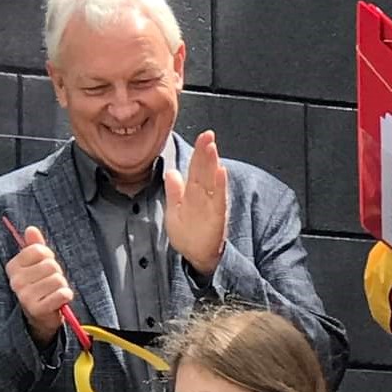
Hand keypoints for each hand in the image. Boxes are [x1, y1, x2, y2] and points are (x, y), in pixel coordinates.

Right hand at [5, 225, 72, 347]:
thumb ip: (34, 246)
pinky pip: (62, 294)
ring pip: (57, 279)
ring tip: (54, 292)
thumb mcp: (36, 265)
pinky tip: (59, 300)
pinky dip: (66, 296)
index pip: (38, 250)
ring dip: (62, 286)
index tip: (45, 267)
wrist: (41, 316)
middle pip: (50, 265)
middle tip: (51, 283)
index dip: (48, 257)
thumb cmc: (40, 287)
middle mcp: (15, 281)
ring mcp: (25, 296)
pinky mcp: (37, 309)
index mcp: (13, 267)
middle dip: (57, 273)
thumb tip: (31, 229)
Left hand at [164, 129, 228, 274]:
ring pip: (211, 181)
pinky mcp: (216, 217)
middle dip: (206, 152)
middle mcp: (203, 197)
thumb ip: (174, 192)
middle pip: (204, 171)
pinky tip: (221, 173)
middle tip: (208, 135)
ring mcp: (211, 206)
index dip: (198, 152)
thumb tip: (171, 172)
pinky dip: (219, 186)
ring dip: (212, 164)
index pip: (195, 169)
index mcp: (192, 194)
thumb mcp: (175, 211)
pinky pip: (218, 200)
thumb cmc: (188, 234)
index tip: (203, 136)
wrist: (196, 257)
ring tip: (212, 147)